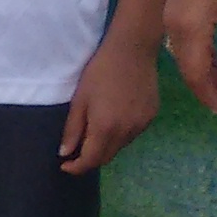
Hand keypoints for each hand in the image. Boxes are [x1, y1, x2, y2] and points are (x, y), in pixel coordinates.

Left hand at [60, 39, 158, 173]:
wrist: (132, 49)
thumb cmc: (100, 71)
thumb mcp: (80, 100)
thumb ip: (73, 130)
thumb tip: (65, 153)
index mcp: (106, 128)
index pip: (91, 161)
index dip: (76, 167)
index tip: (65, 165)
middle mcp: (126, 132)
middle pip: (107, 157)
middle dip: (90, 159)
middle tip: (76, 152)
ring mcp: (142, 124)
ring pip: (120, 147)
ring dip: (106, 146)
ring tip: (94, 133)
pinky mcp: (151, 116)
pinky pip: (132, 134)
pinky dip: (120, 135)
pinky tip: (114, 120)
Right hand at [162, 0, 216, 112]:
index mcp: (189, 27)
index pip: (196, 73)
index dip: (211, 94)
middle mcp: (172, 24)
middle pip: (187, 67)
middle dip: (208, 85)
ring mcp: (170, 13)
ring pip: (184, 53)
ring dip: (205, 68)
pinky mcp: (174, 3)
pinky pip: (183, 38)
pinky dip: (199, 52)